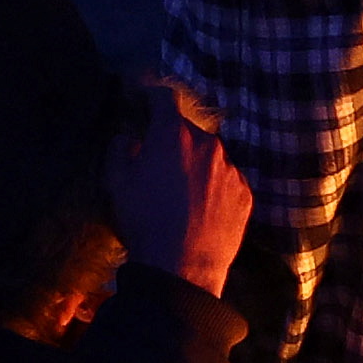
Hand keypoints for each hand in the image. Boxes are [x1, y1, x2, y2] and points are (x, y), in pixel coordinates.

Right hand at [104, 79, 253, 294]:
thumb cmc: (144, 220)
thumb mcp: (116, 183)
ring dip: (196, 164)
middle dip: (173, 140)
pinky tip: (200, 209)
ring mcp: (231, 169)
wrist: (182, 266)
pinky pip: (226, 180)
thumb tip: (128, 137)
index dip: (151, 96)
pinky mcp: (245, 193)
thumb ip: (120, 149)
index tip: (144, 99)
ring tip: (180, 193)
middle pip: (188, 131)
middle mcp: (208, 144)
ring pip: (210, 156)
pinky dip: (214, 186)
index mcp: (174, 134)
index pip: (164, 99)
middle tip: (158, 162)